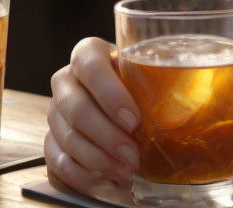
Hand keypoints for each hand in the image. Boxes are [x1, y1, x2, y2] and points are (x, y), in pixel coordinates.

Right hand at [45, 37, 140, 198]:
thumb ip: (155, 76)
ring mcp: (54, 111)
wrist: (117, 95)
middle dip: (107, 136)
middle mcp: (65, 79)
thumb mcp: (145, 70)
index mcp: (87, 53)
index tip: (133, 120)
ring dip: (98, 159)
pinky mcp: (50, 140)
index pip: (89, 65)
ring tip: (125, 170)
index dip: (110, 94)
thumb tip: (183, 97)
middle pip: (76, 108)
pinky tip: (106, 180)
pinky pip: (58, 162)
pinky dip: (83, 175)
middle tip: (133, 155)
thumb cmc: (137, 80)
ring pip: (67, 138)